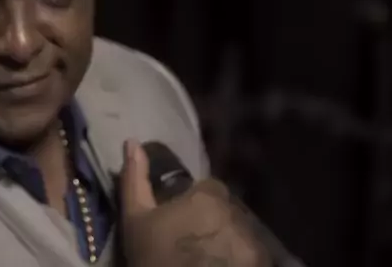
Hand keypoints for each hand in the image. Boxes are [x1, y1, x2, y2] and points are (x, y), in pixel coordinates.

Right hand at [119, 139, 272, 266]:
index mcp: (207, 196)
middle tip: (193, 244)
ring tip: (208, 258)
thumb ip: (135, 179)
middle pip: (226, 210)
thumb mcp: (135, 219)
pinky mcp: (263, 263)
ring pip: (241, 232)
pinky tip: (222, 264)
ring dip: (229, 241)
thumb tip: (132, 141)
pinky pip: (254, 255)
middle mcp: (237, 213)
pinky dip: (242, 260)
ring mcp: (254, 242)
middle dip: (213, 222)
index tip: (181, 223)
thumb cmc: (153, 257)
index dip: (194, 205)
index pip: (208, 189)